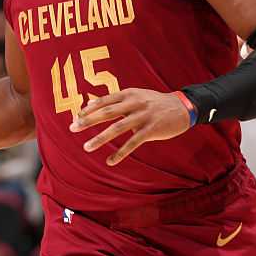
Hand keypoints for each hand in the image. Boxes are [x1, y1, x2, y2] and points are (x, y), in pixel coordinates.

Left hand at [70, 89, 192, 165]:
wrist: (182, 107)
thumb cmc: (155, 103)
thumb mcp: (135, 96)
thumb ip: (114, 101)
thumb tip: (89, 104)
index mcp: (129, 94)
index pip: (104, 101)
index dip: (89, 109)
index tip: (76, 117)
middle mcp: (134, 103)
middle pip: (107, 112)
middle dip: (88, 121)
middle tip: (73, 128)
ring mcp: (143, 116)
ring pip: (117, 128)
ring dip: (100, 138)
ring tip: (87, 147)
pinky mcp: (151, 129)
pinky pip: (133, 143)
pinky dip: (120, 153)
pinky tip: (110, 161)